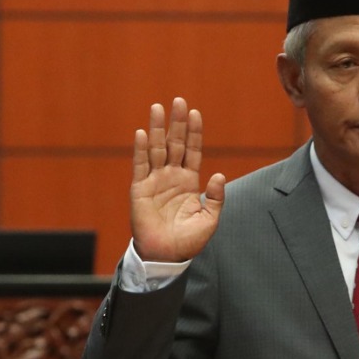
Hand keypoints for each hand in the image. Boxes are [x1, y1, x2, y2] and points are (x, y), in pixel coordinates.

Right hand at [130, 97, 225, 261]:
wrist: (167, 256)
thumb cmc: (188, 240)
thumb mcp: (210, 219)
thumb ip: (215, 197)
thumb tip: (219, 174)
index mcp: (189, 182)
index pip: (192, 151)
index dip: (193, 133)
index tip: (195, 113)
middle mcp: (171, 177)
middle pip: (174, 144)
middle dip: (177, 123)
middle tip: (179, 101)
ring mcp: (155, 181)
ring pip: (156, 149)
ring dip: (157, 128)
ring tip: (158, 108)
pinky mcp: (140, 189)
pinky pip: (140, 166)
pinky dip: (141, 150)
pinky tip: (143, 133)